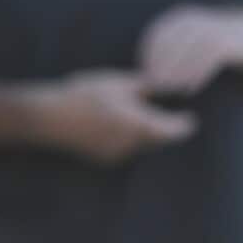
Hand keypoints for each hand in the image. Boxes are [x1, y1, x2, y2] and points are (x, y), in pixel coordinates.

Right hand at [27, 70, 195, 163]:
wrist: (50, 117)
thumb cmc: (87, 93)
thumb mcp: (120, 83)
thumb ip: (150, 86)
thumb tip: (172, 84)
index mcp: (140, 125)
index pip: (174, 131)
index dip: (185, 126)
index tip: (192, 119)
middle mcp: (132, 145)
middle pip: (159, 140)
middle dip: (166, 129)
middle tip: (173, 115)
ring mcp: (118, 155)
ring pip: (143, 145)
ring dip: (147, 134)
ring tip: (143, 116)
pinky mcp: (105, 159)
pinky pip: (126, 150)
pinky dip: (130, 139)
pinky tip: (120, 124)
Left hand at [138, 4, 242, 95]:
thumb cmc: (212, 44)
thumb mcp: (188, 42)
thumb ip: (170, 53)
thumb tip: (146, 74)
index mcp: (180, 19)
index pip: (157, 36)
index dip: (149, 56)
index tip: (146, 76)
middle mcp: (194, 21)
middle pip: (172, 45)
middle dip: (161, 67)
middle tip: (155, 87)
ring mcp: (211, 30)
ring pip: (190, 53)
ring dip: (178, 74)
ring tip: (170, 91)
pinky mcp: (226, 42)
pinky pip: (209, 60)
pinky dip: (198, 76)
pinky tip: (190, 90)